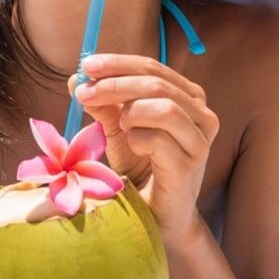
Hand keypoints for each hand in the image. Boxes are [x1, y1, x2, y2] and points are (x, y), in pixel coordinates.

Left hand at [67, 53, 218, 242]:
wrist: (156, 215)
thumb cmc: (141, 168)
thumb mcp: (118, 129)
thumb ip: (103, 104)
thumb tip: (77, 78)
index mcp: (187, 98)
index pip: (152, 68)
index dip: (118, 64)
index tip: (86, 65)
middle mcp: (201, 115)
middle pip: (157, 84)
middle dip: (115, 84)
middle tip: (84, 93)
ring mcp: (199, 141)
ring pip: (165, 107)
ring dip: (130, 112)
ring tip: (120, 127)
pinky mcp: (189, 167)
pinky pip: (159, 140)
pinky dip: (136, 138)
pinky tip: (132, 147)